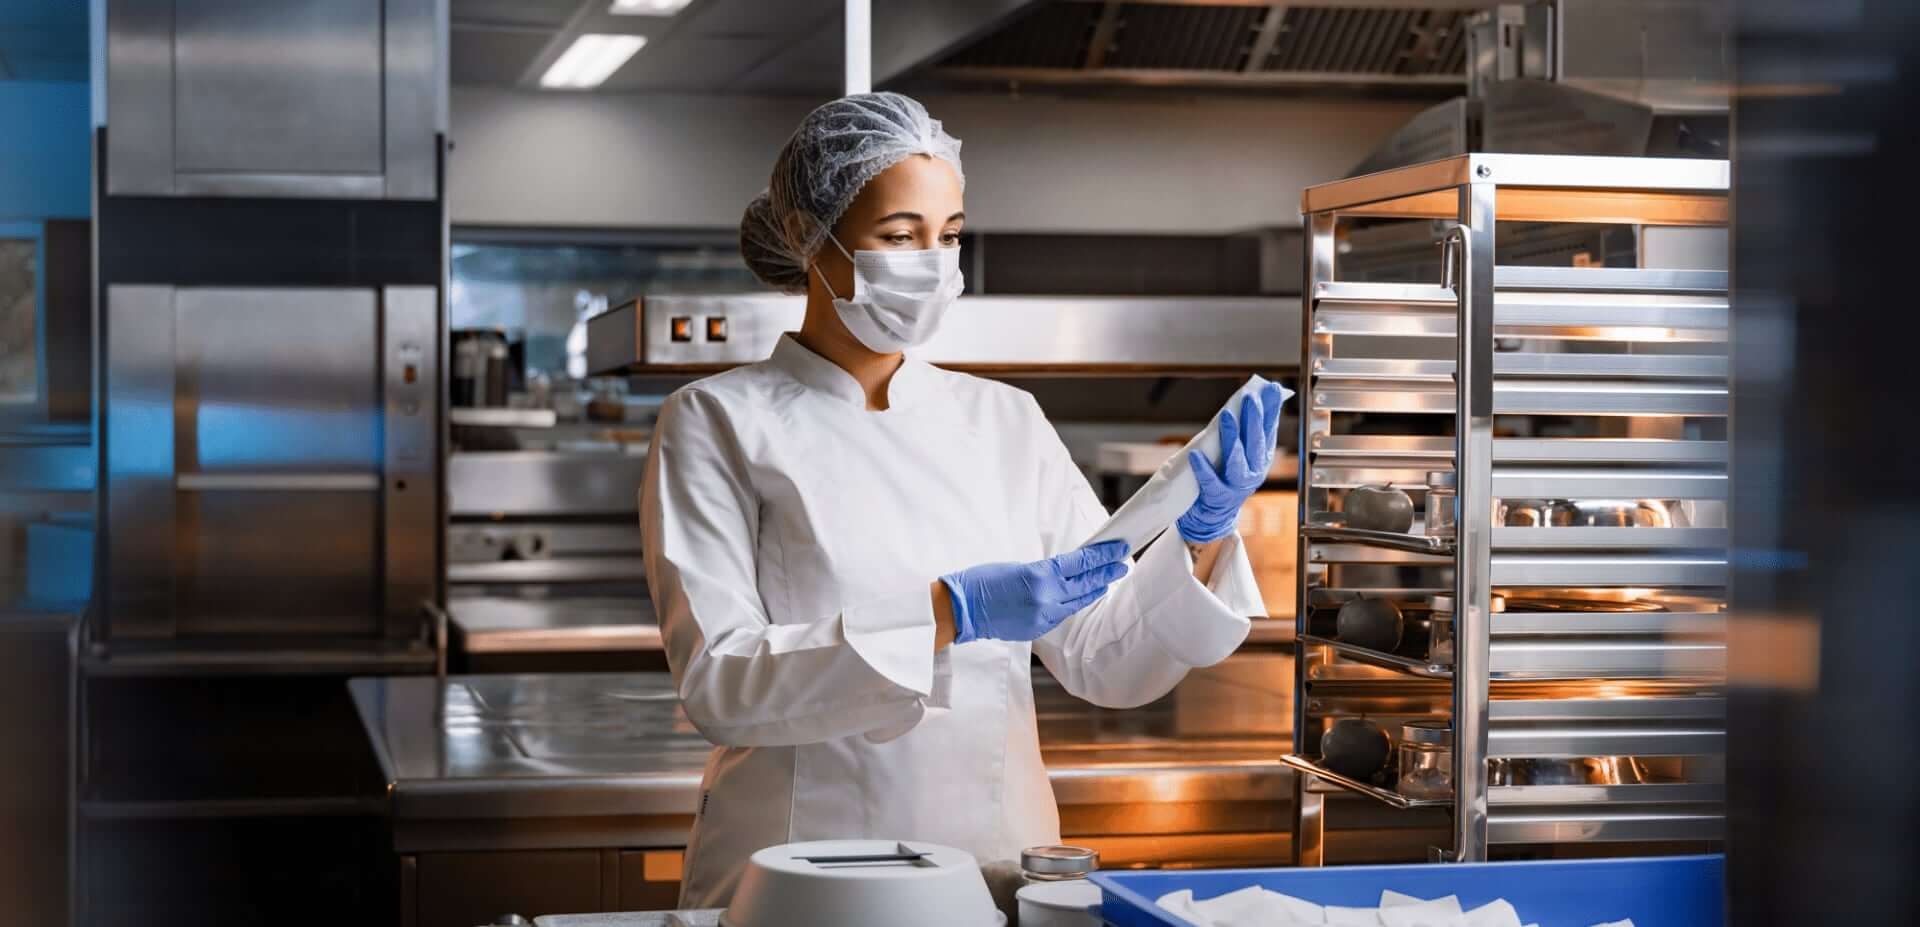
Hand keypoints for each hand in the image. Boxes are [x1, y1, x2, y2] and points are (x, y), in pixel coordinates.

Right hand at [939, 541, 1130, 642]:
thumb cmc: (981, 582)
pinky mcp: (1038, 629)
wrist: (960, 610)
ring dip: (1094, 589)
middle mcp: (1046, 597)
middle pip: (1086, 583)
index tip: (1118, 549)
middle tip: (1123, 563)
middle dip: (1106, 572)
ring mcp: (1043, 616)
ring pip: (1078, 601)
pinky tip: (1082, 597)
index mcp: (1040, 575)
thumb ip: (1044, 571)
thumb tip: (1065, 571)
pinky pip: (1062, 614)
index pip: (1081, 563)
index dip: (1102, 556)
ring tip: (1109, 580)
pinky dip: (1074, 603)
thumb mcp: (1017, 567)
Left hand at [1177, 383, 1285, 543]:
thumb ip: (1245, 430)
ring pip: (1238, 462)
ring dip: (1232, 438)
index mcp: (1261, 459)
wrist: (1213, 516)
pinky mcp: (1218, 498)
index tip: (1272, 389)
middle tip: (1250, 398)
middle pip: (1256, 444)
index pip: (1268, 430)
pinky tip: (1195, 454)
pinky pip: (1211, 482)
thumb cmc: (1225, 476)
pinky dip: (1203, 468)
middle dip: (1254, 420)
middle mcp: (1254, 472)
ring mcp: (1237, 487)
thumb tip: (1255, 397)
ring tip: (1225, 417)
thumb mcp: (1240, 452)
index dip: (1271, 410)